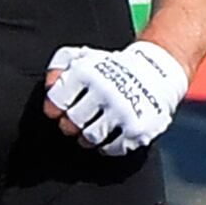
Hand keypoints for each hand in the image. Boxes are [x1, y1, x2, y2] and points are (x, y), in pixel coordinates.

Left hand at [44, 40, 186, 156]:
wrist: (157, 70)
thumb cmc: (113, 66)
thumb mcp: (84, 56)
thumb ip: (59, 67)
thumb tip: (49, 88)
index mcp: (87, 72)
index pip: (57, 100)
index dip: (55, 108)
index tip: (60, 110)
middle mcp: (104, 91)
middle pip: (71, 123)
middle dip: (70, 124)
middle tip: (77, 121)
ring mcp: (121, 111)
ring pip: (89, 138)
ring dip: (86, 138)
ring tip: (92, 129)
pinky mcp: (136, 128)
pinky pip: (112, 148)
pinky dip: (107, 146)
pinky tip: (110, 134)